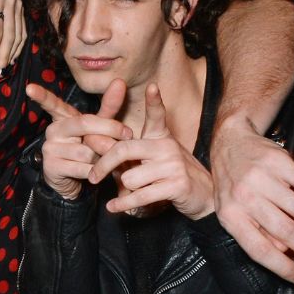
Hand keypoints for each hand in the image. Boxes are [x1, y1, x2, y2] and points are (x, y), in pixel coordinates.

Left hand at [0, 0, 25, 75]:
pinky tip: (13, 57)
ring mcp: (19, 6)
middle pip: (10, 34)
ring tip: (6, 68)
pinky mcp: (22, 10)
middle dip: (5, 55)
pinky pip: (23, 30)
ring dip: (13, 53)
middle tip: (0, 71)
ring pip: (19, 34)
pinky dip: (19, 45)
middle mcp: (11, 3)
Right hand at [27, 80, 131, 198]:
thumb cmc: (88, 148)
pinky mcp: (52, 167)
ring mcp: (50, 148)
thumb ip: (109, 107)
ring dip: (102, 157)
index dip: (41, 96)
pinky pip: (83, 168)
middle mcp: (53, 130)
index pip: (52, 104)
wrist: (73, 181)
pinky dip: (95, 172)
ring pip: (88, 150)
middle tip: (127, 134)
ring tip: (100, 160)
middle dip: (110, 129)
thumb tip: (120, 82)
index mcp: (63, 118)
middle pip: (84, 123)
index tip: (29, 88)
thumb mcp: (99, 127)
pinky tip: (93, 173)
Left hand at [89, 84, 214, 218]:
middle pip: (124, 150)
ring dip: (125, 190)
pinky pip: (140, 195)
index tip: (152, 86)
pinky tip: (113, 207)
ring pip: (130, 177)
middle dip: (103, 165)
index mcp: (160, 137)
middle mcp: (167, 147)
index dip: (154, 101)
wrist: (200, 196)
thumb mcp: (147, 159)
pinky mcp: (177, 185)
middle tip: (92, 176)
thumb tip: (93, 141)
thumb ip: (123, 151)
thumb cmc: (167, 175)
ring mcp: (173, 165)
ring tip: (131, 192)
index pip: (157, 116)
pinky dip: (124, 204)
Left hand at [209, 115, 293, 284]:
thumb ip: (254, 232)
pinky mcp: (280, 163)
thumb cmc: (232, 184)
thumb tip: (284, 254)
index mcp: (230, 215)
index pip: (258, 249)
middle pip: (285, 231)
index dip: (283, 267)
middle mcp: (244, 197)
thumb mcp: (231, 211)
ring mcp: (263, 178)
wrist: (230, 142)